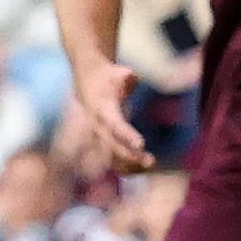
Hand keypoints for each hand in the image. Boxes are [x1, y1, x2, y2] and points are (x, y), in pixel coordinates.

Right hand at [68, 58, 152, 174]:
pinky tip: (143, 167)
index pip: (115, 125)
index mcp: (101, 108)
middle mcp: (97, 125)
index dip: (127, 136)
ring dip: (130, 164)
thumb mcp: (117, 73)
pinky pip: (113, 159)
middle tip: (151, 161)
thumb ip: (125, 77)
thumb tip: (129, 77)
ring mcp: (99, 136)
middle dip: (130, 156)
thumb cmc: (108, 76)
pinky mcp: (103, 141)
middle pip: (112, 146)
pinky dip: (127, 166)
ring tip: (150, 163)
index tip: (141, 145)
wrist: (88, 80)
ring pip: (111, 157)